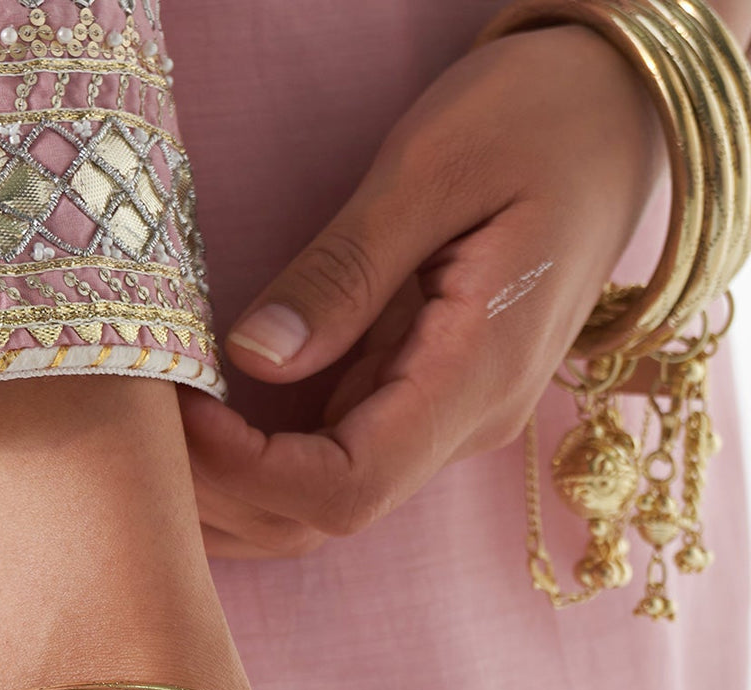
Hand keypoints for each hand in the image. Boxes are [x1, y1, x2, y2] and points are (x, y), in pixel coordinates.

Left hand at [180, 24, 663, 558]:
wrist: (620, 110)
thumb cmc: (539, 116)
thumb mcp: (435, 168)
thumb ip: (346, 271)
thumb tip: (254, 356)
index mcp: (477, 378)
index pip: (345, 489)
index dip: (249, 473)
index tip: (177, 409)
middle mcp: (462, 425)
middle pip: (322, 516)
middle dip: (220, 491)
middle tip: (131, 428)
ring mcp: (442, 419)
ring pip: (319, 502)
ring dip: (230, 486)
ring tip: (148, 429)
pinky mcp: (420, 397)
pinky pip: (328, 458)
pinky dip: (256, 456)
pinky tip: (195, 420)